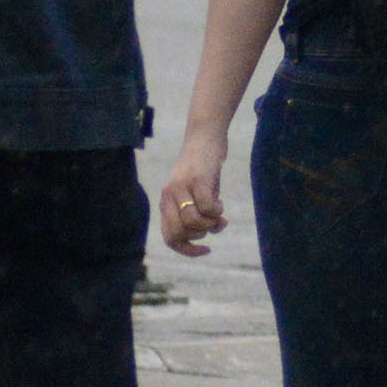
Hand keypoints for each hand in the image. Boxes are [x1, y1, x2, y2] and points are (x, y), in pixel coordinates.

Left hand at [156, 128, 228, 256]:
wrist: (205, 136)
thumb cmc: (203, 168)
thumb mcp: (196, 194)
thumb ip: (199, 213)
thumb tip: (211, 230)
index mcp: (165, 202)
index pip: (170, 237)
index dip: (187, 250)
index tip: (205, 250)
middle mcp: (168, 195)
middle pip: (179, 233)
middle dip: (199, 236)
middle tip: (212, 225)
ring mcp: (181, 187)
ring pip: (193, 222)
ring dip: (210, 224)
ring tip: (218, 214)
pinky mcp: (197, 179)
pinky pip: (207, 208)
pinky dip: (217, 211)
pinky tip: (220, 203)